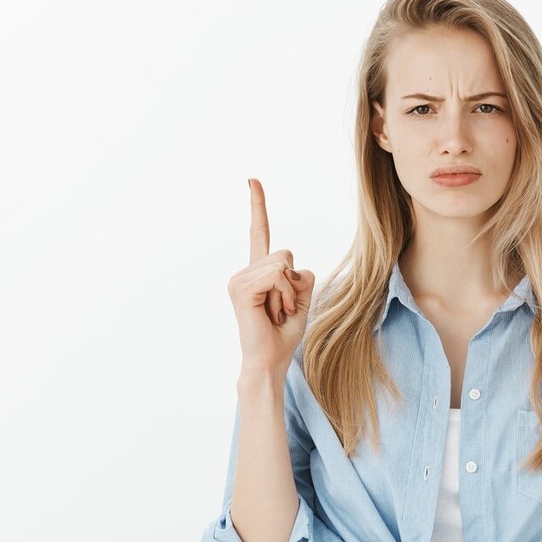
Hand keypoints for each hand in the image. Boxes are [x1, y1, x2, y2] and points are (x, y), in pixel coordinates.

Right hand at [227, 179, 315, 376]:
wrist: (270, 360)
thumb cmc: (284, 333)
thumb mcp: (302, 299)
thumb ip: (301, 277)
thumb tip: (291, 267)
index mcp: (258, 272)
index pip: (259, 232)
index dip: (258, 206)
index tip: (253, 180)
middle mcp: (245, 271)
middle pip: (287, 254)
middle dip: (295, 284)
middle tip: (281, 309)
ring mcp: (239, 279)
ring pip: (283, 265)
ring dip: (289, 293)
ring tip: (275, 313)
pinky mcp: (241, 289)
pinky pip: (277, 275)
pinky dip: (284, 295)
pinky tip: (272, 312)